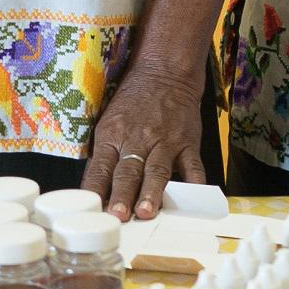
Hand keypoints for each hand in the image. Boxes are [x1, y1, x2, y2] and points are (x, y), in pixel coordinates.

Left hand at [81, 67, 206, 220]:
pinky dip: (194, 185)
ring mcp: (165, 142)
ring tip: (147, 211)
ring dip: (152, 192)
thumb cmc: (134, 100)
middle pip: (128, 171)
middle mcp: (137, 139)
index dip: (96, 189)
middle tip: (118, 215)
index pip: (99, 168)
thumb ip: (105, 155)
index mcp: (113, 135)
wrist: (164, 72)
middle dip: (122, 195)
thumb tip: (96, 190)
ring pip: (157, 170)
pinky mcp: (188, 143)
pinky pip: (192, 167)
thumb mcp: (109, 122)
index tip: (93, 209)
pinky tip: (193, 200)